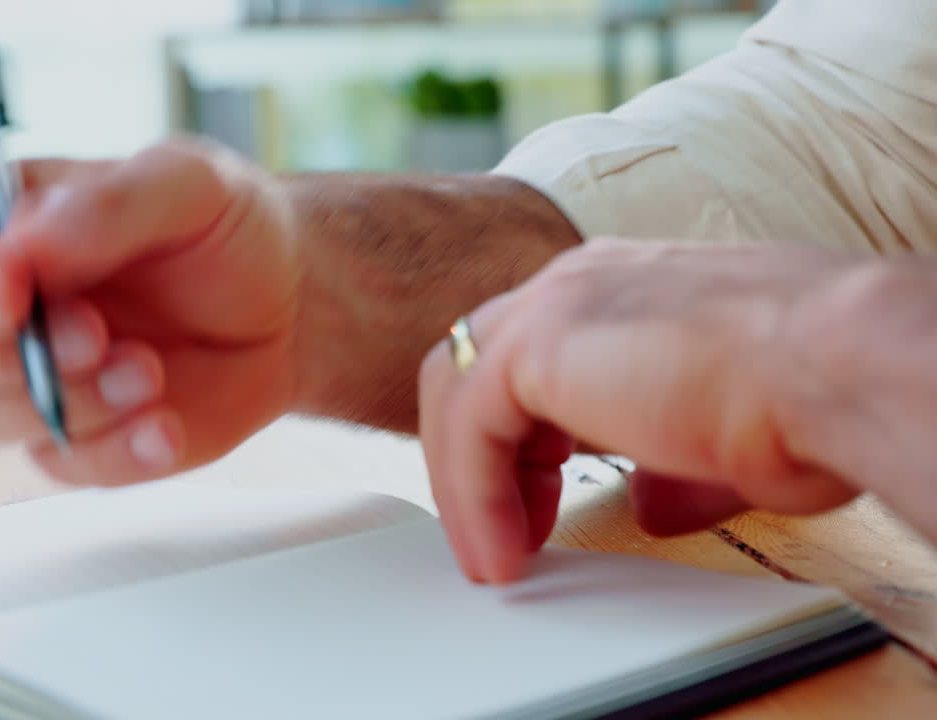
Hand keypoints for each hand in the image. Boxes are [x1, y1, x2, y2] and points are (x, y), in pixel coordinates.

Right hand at [0, 139, 300, 484]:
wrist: (288, 305)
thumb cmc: (226, 229)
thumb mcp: (188, 184)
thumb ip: (105, 207)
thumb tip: (20, 248)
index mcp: (3, 220)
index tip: (12, 297)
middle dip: (3, 353)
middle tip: (99, 339)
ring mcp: (28, 378)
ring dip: (67, 403)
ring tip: (152, 371)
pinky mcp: (75, 438)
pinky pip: (58, 466)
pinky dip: (113, 455)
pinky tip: (165, 428)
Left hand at [418, 239, 879, 582]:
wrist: (843, 371)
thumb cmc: (815, 398)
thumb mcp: (723, 444)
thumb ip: (668, 467)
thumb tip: (650, 504)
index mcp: (622, 288)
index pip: (527, 351)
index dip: (519, 433)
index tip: (536, 498)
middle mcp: (580, 283)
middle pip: (475, 364)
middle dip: (481, 454)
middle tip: (508, 528)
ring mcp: (554, 304)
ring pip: (457, 393)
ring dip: (468, 483)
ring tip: (498, 553)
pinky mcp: (536, 344)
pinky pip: (466, 430)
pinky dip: (471, 497)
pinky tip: (502, 549)